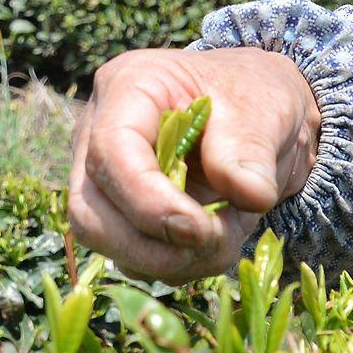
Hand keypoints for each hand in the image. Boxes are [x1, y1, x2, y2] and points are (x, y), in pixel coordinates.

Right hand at [67, 46, 320, 283]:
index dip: (148, 201)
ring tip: (227, 238)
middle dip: (150, 245)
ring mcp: (104, 176)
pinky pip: (130, 256)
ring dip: (168, 260)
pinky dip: (176, 264)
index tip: (201, 228)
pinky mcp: (120, 213)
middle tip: (215, 243)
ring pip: (103, 240)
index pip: (111, 152)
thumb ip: (250, 152)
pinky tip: (216, 244)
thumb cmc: (254, 97)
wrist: (260, 118)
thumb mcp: (264, 108)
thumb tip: (249, 196)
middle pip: (89, 208)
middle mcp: (99, 132)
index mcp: (129, 87)